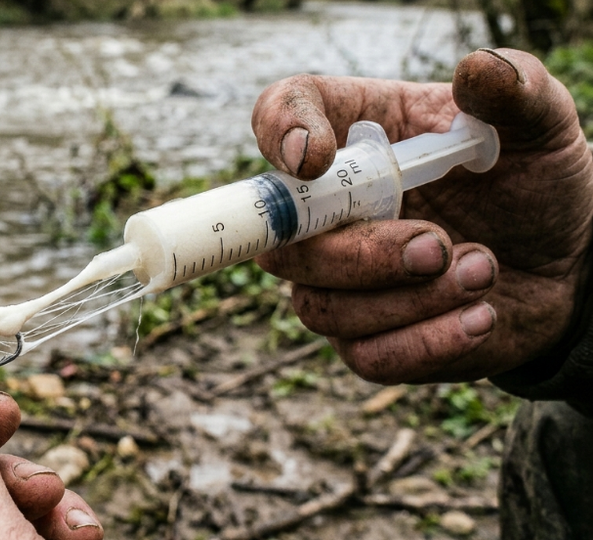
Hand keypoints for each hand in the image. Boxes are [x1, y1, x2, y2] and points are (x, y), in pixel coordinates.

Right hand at [252, 48, 592, 383]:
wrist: (568, 260)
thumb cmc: (534, 178)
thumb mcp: (540, 124)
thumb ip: (516, 89)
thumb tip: (480, 71)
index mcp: (354, 133)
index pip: (279, 113)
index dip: (278, 132)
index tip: (313, 159)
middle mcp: (328, 209)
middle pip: (284, 243)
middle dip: (361, 254)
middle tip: (439, 247)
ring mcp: (338, 280)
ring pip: (323, 309)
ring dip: (409, 302)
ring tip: (484, 272)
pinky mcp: (368, 338)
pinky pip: (366, 357)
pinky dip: (427, 343)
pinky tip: (482, 317)